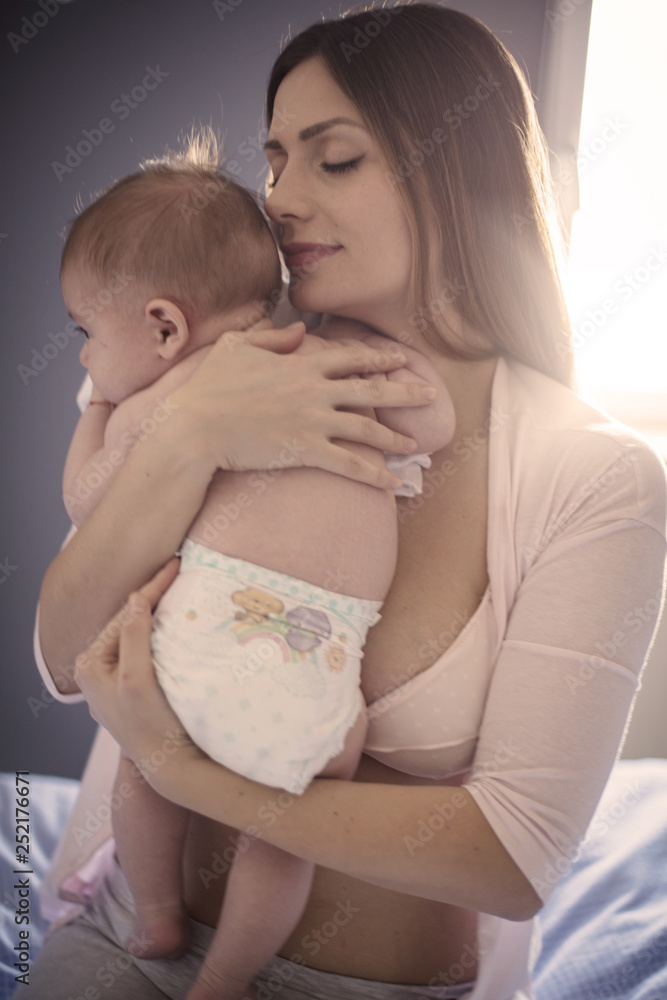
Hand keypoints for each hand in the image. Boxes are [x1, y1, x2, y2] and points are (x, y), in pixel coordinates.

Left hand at [74, 559, 201, 776]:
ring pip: (138, 634)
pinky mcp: (134, 688)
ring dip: (159, 612)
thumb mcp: (137, 678)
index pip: (124, 615)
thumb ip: (133, 636)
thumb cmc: (151, 725)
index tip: (176, 564)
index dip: (152, 588)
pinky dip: (161, 632)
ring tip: (178, 587)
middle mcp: (97, 670)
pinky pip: (146, 649)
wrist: (170, 766)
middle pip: (129, 622)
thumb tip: (135, 598)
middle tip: (177, 568)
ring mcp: (115, 680)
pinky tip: (176, 620)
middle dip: (154, 596)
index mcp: (90, 664)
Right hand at [169, 320, 438, 488]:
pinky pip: (349, 464)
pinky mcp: (305, 450)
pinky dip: (374, 474)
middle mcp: (315, 391)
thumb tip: (302, 330)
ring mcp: (312, 421)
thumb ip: (272, 335)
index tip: (400, 359)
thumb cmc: (209, 386)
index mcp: (302, 363)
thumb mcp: (236, 346)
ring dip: (395, 437)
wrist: (194, 426)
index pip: (352, 357)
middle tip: (432, 394)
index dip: (380, 358)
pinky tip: (393, 482)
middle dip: (405, 391)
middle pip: (372, 390)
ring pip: (367, 428)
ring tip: (415, 444)